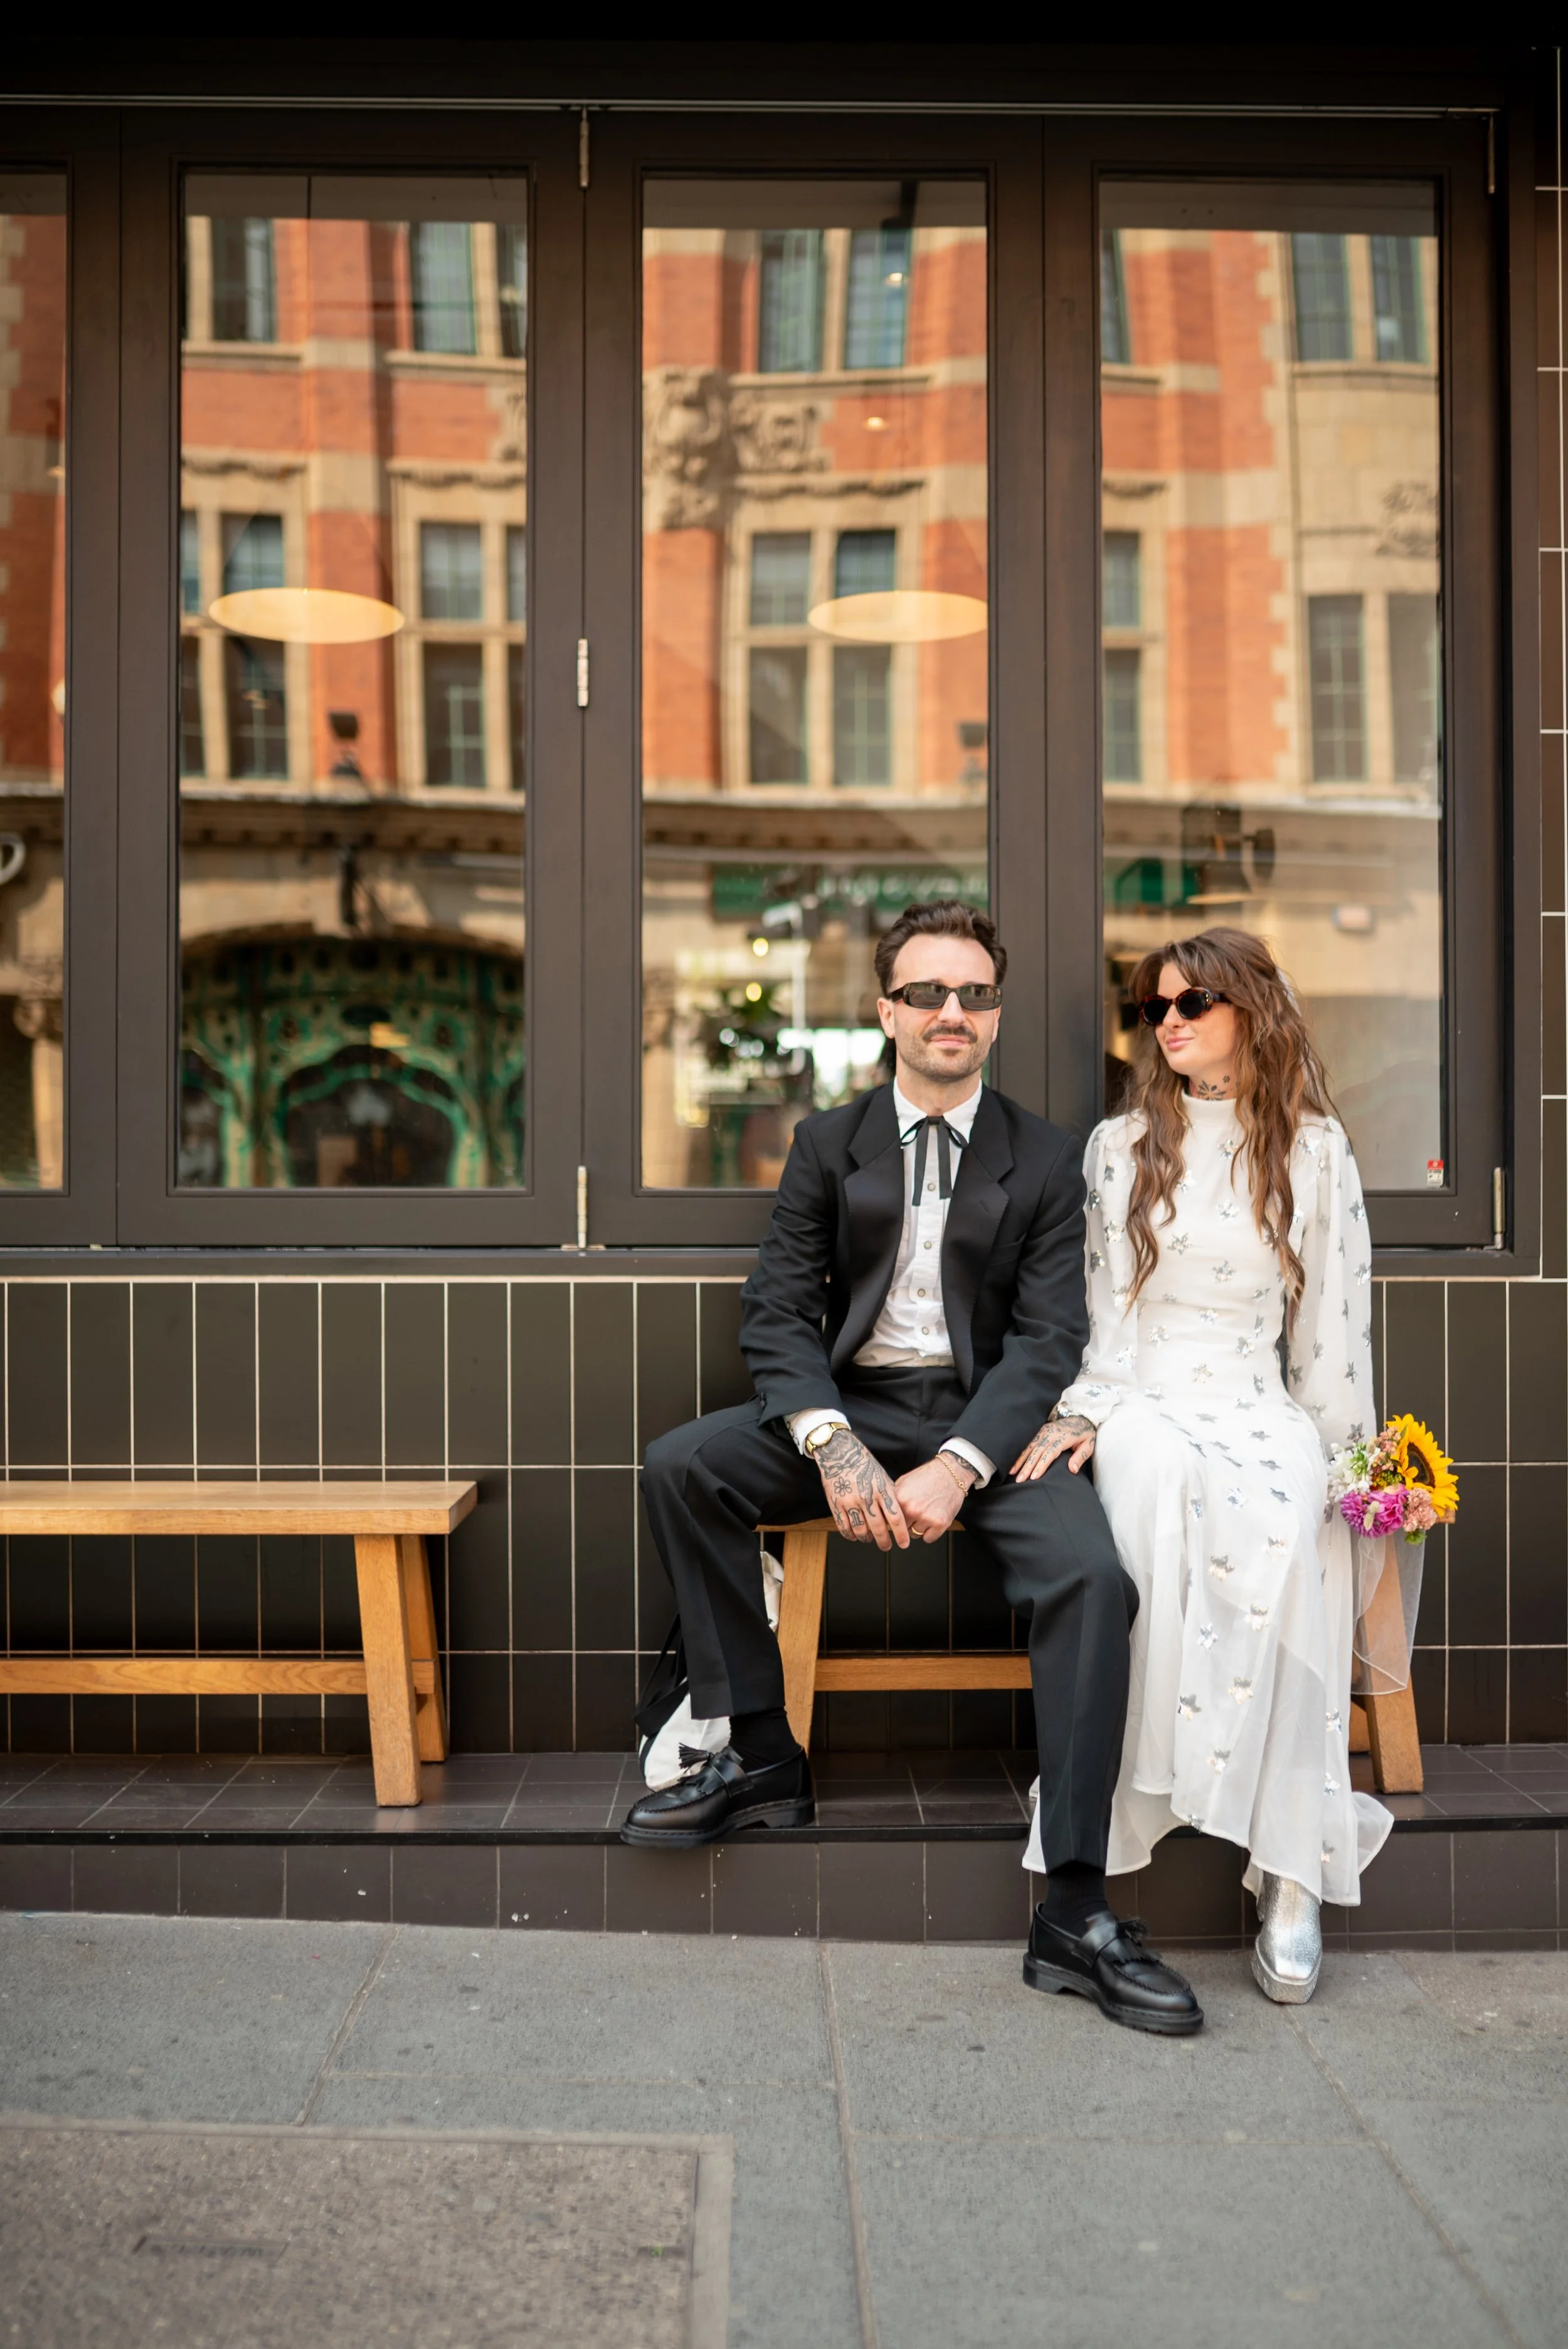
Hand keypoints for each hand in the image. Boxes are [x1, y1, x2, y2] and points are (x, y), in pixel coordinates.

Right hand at [815, 1429, 909, 1549]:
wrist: (839, 1452)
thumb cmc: (863, 1463)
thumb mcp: (882, 1477)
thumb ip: (889, 1495)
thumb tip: (898, 1515)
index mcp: (881, 1489)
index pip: (895, 1517)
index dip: (901, 1534)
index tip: (904, 1543)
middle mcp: (867, 1496)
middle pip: (878, 1528)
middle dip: (884, 1542)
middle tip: (887, 1547)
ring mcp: (850, 1501)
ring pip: (861, 1530)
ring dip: (867, 1539)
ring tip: (870, 1540)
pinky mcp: (835, 1503)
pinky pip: (844, 1527)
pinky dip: (850, 1535)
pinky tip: (854, 1536)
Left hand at [894, 1453, 973, 1542]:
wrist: (950, 1473)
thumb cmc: (928, 1476)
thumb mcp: (904, 1481)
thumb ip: (893, 1498)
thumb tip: (882, 1510)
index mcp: (901, 1499)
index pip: (888, 1520)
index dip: (891, 1521)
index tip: (893, 1522)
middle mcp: (912, 1510)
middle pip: (901, 1529)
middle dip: (905, 1524)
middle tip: (913, 1514)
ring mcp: (927, 1518)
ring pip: (915, 1534)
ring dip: (918, 1527)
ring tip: (925, 1513)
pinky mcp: (940, 1524)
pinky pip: (928, 1538)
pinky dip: (930, 1532)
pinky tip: (932, 1519)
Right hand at [1011, 1411, 1095, 1481]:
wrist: (1081, 1417)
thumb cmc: (1085, 1434)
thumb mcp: (1089, 1445)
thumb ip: (1080, 1457)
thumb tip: (1072, 1470)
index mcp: (1063, 1437)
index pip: (1050, 1452)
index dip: (1041, 1464)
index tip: (1034, 1477)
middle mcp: (1051, 1433)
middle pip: (1037, 1451)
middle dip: (1028, 1466)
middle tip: (1020, 1480)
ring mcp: (1044, 1431)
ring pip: (1030, 1447)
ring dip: (1021, 1461)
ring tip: (1014, 1473)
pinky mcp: (1040, 1431)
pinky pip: (1029, 1444)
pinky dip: (1021, 1454)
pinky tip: (1015, 1464)